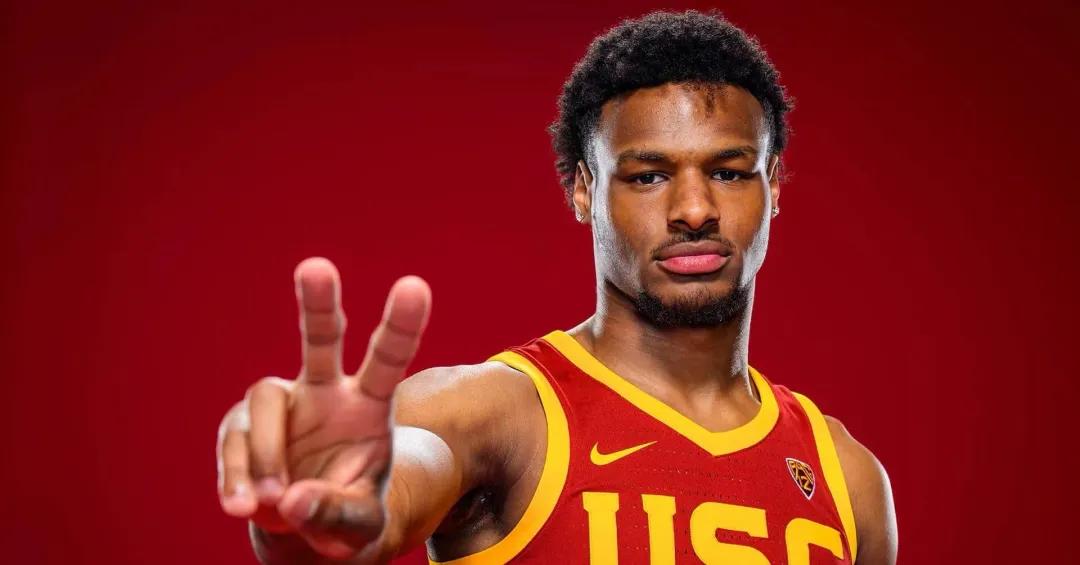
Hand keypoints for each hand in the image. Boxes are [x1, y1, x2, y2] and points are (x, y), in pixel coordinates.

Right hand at [216, 257, 431, 558]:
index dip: (401, 324)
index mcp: (369, 405)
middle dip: (318, 303)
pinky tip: (243, 504)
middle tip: (317, 267)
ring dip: (266, 456)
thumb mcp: (359, 524)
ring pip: (264, 404)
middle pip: (321, 339)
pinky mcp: (240, 426)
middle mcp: (325, 392)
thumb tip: (293, 499)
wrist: (305, 527)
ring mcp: (280, 405)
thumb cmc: (346, 513)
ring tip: (272, 502)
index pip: (387, 360)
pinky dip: (235, 476)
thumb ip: (336, 513)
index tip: (415, 286)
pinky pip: (233, 443)